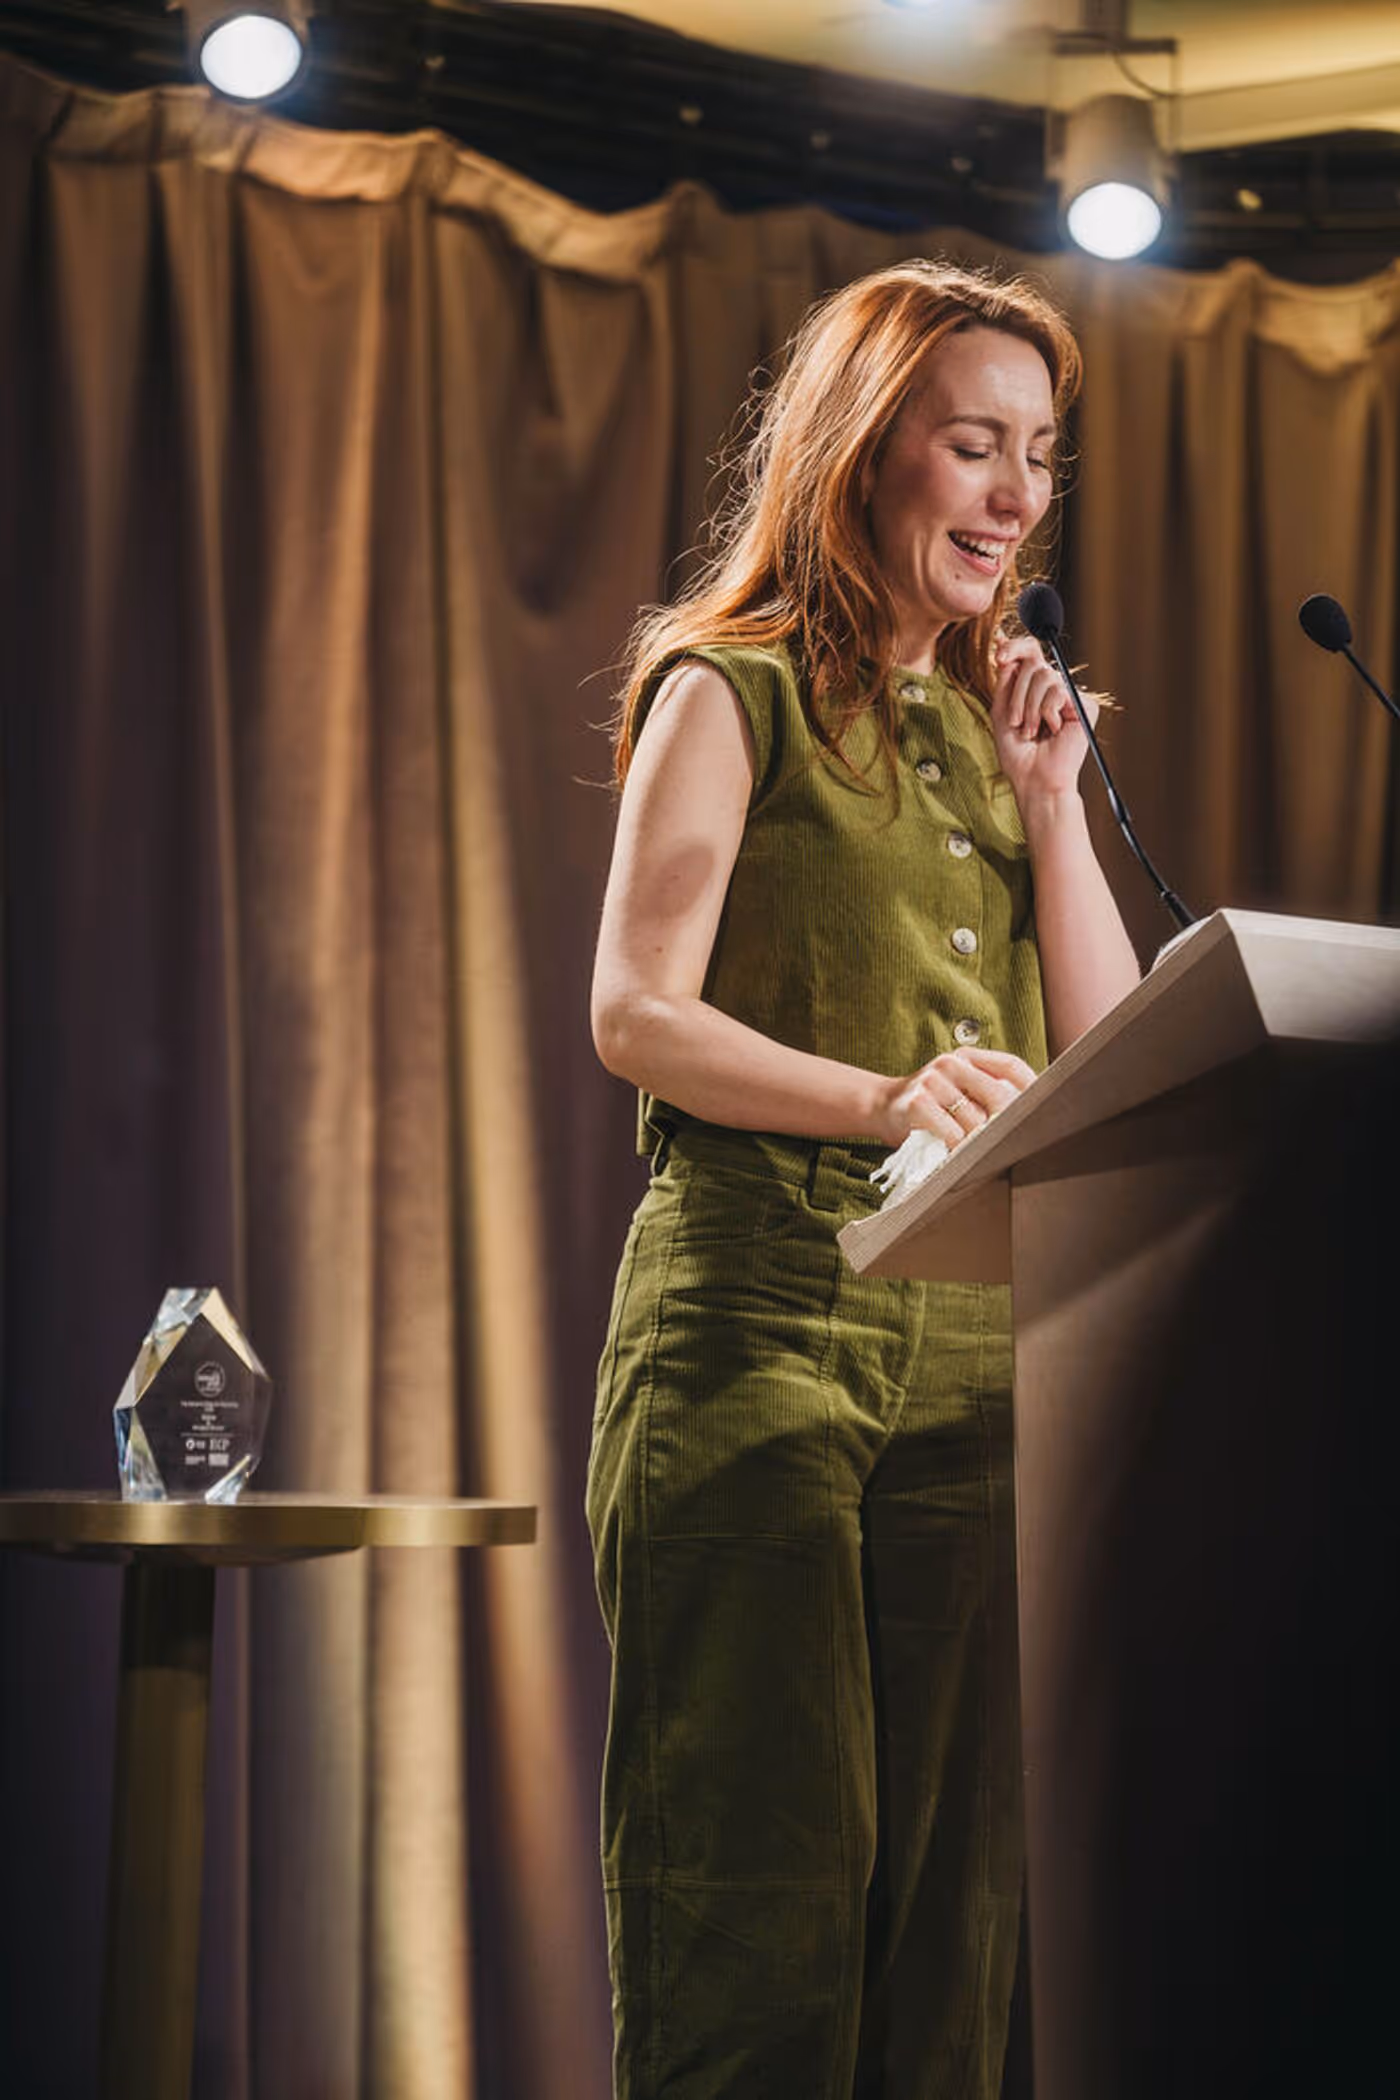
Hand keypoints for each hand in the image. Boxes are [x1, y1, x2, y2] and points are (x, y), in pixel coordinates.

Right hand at [878, 1048, 1037, 1150]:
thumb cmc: (930, 1104)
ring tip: (970, 1149)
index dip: (1031, 1087)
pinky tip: (949, 1148)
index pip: (1010, 1066)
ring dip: (977, 1142)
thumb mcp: (958, 1088)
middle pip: (999, 1095)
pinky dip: (955, 1147)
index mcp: (966, 1056)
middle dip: (1006, 1123)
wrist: (881, 1107)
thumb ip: (986, 1092)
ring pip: (976, 1121)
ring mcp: (933, 1080)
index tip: (1043, 1109)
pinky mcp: (917, 1102)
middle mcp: (951, 1063)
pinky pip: (952, 1133)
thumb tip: (1028, 1114)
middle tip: (1009, 1142)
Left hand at [988, 634, 1097, 810]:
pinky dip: (1047, 712)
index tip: (998, 656)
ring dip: (1030, 708)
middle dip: (1017, 695)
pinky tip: (1053, 730)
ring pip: (1044, 676)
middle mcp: (1053, 687)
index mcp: (1033, 687)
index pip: (1029, 652)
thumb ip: (1004, 681)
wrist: (1034, 778)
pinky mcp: (1085, 705)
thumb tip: (1007, 651)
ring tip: (1032, 731)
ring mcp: (1070, 695)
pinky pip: (1059, 691)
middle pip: (1033, 663)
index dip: (1014, 647)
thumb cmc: (1018, 753)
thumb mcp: (1001, 712)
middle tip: (1016, 722)